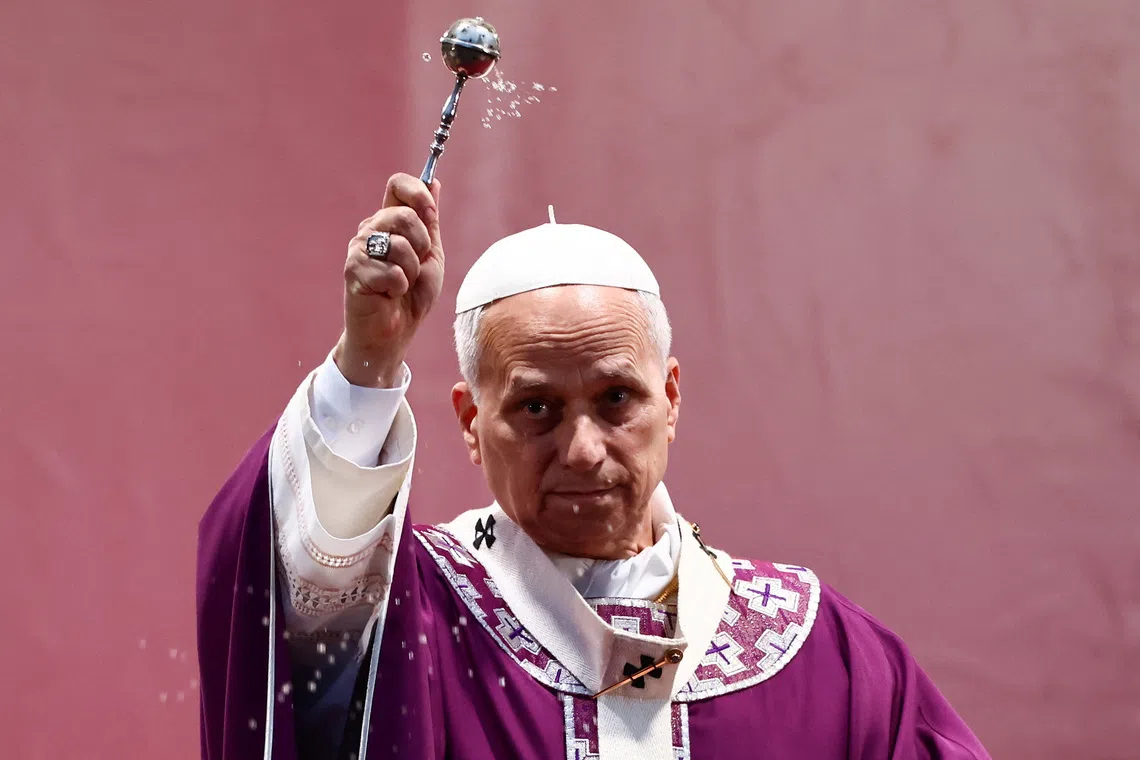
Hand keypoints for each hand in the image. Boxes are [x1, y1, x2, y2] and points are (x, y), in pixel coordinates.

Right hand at [336, 173, 443, 386]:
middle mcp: (370, 229)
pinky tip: (388, 295)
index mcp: (389, 221)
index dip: (418, 193)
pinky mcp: (353, 270)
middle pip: (403, 214)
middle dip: (421, 245)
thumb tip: (434, 181)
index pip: (398, 184)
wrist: (396, 333)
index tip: (430, 214)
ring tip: (400, 285)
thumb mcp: (431, 254)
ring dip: (411, 272)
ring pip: (399, 245)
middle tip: (414, 267)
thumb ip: (430, 220)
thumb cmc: (412, 296)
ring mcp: (359, 248)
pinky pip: (391, 272)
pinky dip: (398, 288)